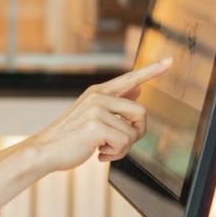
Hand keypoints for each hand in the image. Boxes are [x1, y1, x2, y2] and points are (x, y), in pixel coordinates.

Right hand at [24, 58, 173, 174]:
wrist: (45, 151)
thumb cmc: (70, 137)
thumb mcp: (92, 115)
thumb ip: (116, 102)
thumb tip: (139, 88)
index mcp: (98, 92)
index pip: (130, 78)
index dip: (152, 71)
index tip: (170, 62)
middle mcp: (98, 96)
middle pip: (141, 113)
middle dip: (136, 134)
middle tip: (118, 144)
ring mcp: (97, 109)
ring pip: (133, 132)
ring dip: (123, 148)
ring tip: (104, 149)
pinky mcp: (96, 125)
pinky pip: (124, 142)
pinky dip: (115, 154)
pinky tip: (99, 154)